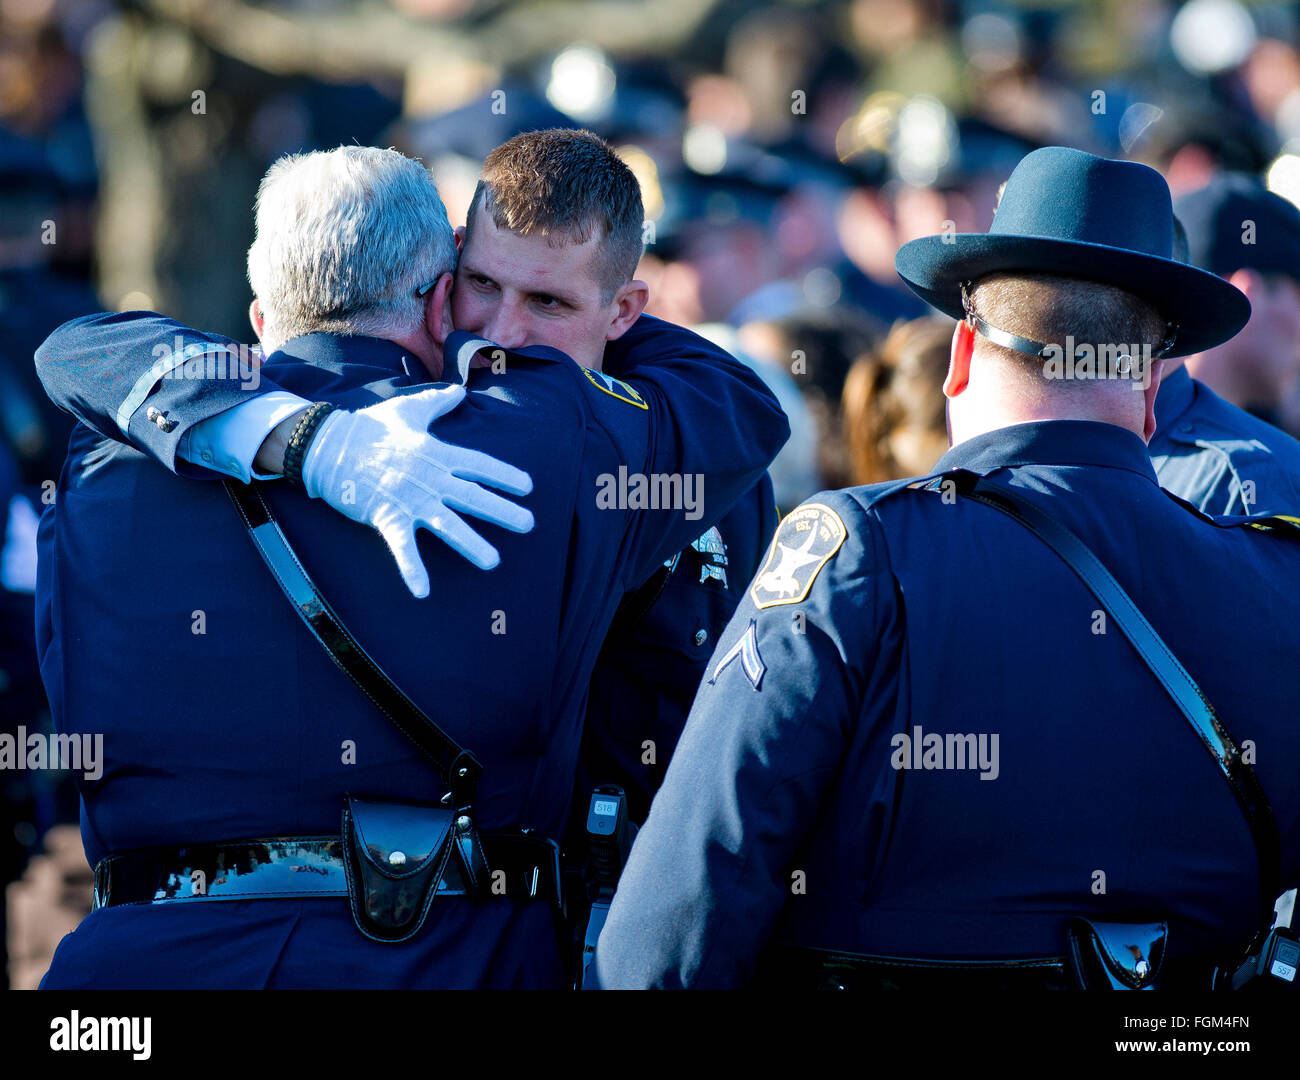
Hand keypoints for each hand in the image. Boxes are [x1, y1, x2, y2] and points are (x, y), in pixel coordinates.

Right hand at [301, 385, 532, 595]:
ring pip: (446, 524)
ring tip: (492, 562)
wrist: (328, 444)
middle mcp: (429, 477)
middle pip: (472, 496)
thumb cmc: (369, 427)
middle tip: (529, 524)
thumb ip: (437, 402)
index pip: (478, 465)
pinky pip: (402, 547)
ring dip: (470, 544)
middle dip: (502, 511)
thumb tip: (460, 391)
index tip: (528, 486)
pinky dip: (412, 569)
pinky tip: (423, 591)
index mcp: (437, 453)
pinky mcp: (386, 516)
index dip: (504, 475)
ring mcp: (409, 498)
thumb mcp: (408, 410)